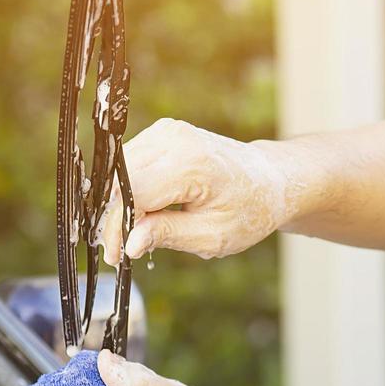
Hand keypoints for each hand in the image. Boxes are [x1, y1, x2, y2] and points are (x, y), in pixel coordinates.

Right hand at [101, 118, 291, 261]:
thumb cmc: (248, 211)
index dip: (117, 226)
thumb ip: (168, 235)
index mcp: (192, 164)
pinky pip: (131, 162)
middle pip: (121, 179)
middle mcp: (176, 139)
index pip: (133, 193)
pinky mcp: (163, 132)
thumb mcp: (212, 236)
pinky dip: (130, 189)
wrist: (270, 180)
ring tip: (131, 234)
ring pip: (121, 171)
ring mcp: (167, 131)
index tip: (117, 255)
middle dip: (114, 217)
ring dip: (120, 204)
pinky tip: (142, 212)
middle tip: (118, 250)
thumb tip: (130, 243)